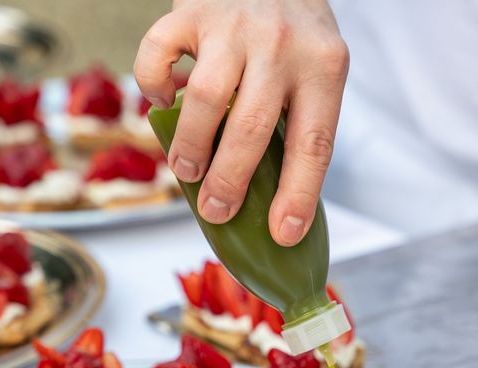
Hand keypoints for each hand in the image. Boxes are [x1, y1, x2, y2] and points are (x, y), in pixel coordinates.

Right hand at [134, 0, 348, 244]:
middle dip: (229, 182)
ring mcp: (234, 24)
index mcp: (324, 66)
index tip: (282, 235)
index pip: (314, 143)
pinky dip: (153, 85)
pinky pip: (159, 55)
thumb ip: (298, 120)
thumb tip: (271, 206)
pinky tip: (163, 99)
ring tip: (186, 171)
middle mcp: (281, 44)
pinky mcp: (191, 10)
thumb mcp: (316, 70)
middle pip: (253, 128)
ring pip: (206, 99)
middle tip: (215, 210)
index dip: (298, 195)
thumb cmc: (294, 34)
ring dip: (191, 146)